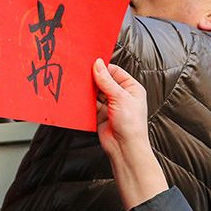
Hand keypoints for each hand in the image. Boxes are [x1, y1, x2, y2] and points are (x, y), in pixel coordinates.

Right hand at [93, 58, 166, 208]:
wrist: (125, 147)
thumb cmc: (131, 124)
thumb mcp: (120, 97)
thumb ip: (106, 80)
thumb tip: (98, 64)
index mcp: (132, 88)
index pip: (115, 72)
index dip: (103, 67)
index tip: (91, 63)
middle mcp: (121, 96)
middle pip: (104, 81)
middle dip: (94, 79)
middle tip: (81, 73)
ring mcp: (110, 106)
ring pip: (96, 93)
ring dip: (88, 90)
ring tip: (79, 84)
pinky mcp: (100, 115)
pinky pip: (90, 105)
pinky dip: (85, 102)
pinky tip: (79, 97)